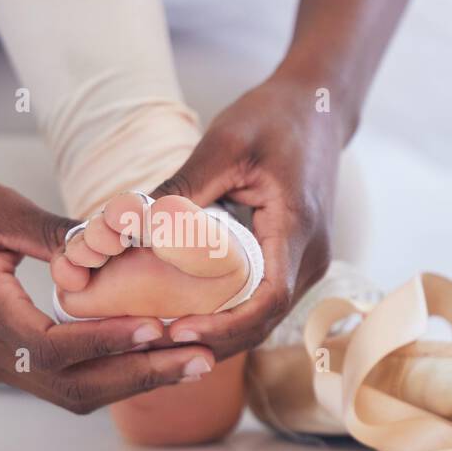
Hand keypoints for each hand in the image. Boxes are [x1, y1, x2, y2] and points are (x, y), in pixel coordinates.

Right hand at [0, 175, 215, 412]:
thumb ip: (51, 232)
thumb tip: (110, 241)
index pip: (47, 346)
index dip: (105, 342)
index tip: (156, 328)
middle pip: (71, 386)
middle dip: (139, 375)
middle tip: (201, 358)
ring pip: (74, 394)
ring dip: (135, 383)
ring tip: (194, 362)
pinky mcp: (11, 365)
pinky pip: (68, 383)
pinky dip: (115, 375)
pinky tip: (158, 359)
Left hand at [152, 71, 346, 358]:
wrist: (317, 106)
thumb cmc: (274, 117)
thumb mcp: (224, 143)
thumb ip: (184, 186)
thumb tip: (133, 224)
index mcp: (297, 227)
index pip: (269, 298)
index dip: (226, 325)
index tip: (180, 330)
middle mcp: (311, 255)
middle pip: (264, 320)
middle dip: (212, 340)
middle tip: (155, 344)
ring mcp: (307, 261)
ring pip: (264, 317)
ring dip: (219, 334)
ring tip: (164, 338)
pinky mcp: (296, 260)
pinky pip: (263, 300)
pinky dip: (229, 315)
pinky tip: (188, 316)